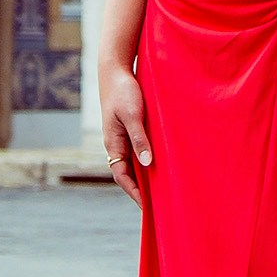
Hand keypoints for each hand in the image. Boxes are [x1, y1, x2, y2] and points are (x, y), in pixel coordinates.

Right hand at [100, 62, 150, 201]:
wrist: (115, 68)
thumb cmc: (123, 91)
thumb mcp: (132, 115)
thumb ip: (139, 138)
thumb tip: (147, 164)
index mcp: (113, 143)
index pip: (122, 177)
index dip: (134, 193)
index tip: (149, 207)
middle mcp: (116, 143)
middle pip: (128, 173)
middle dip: (140, 189)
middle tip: (159, 204)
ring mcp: (122, 136)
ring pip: (134, 162)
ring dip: (146, 175)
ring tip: (163, 189)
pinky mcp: (130, 128)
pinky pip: (139, 150)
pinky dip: (148, 160)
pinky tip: (162, 163)